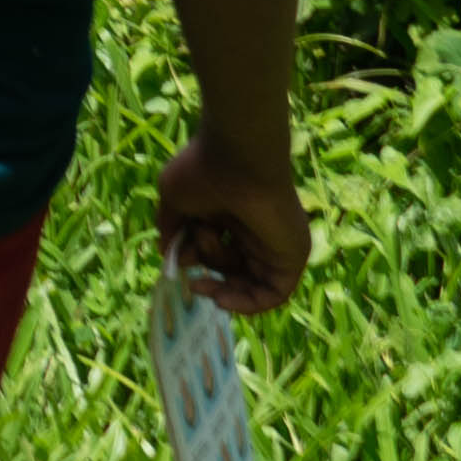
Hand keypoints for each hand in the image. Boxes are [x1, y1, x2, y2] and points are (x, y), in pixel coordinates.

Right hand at [153, 130, 307, 314]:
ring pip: (249, 280)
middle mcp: (255, 231)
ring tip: (206, 260)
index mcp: (231, 215)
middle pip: (234, 268)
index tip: (181, 263)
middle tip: (193, 280)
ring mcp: (274, 244)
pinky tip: (223, 298)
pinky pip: (274, 293)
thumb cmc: (204, 171)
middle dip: (210, 275)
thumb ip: (171, 228)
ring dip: (222, 282)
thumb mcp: (175, 200)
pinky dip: (249, 303)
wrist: (237, 158)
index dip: (200, 262)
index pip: (220, 249)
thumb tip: (169, 255)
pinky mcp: (291, 257)